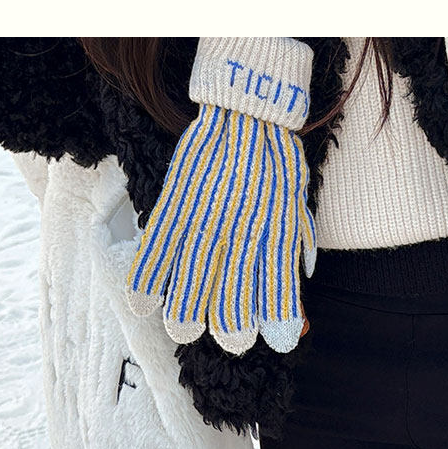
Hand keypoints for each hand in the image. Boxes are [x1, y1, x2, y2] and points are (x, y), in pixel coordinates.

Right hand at [127, 108, 315, 354]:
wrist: (248, 104)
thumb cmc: (277, 158)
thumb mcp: (296, 197)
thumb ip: (298, 237)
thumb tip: (306, 274)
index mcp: (274, 224)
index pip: (278, 276)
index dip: (280, 311)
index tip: (280, 342)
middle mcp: (241, 222)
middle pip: (234, 277)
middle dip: (232, 316)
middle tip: (231, 344)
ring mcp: (206, 211)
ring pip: (194, 264)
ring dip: (187, 302)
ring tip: (183, 330)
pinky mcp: (177, 199)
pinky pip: (158, 241)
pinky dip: (147, 273)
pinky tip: (141, 304)